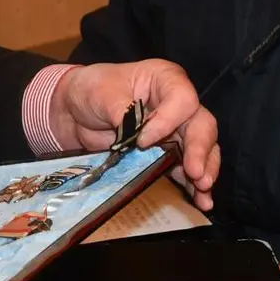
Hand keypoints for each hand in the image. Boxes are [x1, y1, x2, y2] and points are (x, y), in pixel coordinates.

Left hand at [47, 61, 220, 210]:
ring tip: (202, 188)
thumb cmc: (92, 90)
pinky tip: (202, 200)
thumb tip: (135, 134)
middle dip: (199, 149)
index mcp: (165, 79)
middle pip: (201, 124)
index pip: (182, 99)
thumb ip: (122, 111)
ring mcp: (176, 131)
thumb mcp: (102, 92)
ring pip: (203, 149)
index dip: (168, 121)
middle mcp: (177, 105)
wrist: (75, 113)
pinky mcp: (169, 155)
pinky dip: (195, 185)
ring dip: (205, 169)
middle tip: (194, 172)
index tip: (142, 141)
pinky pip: (188, 169)